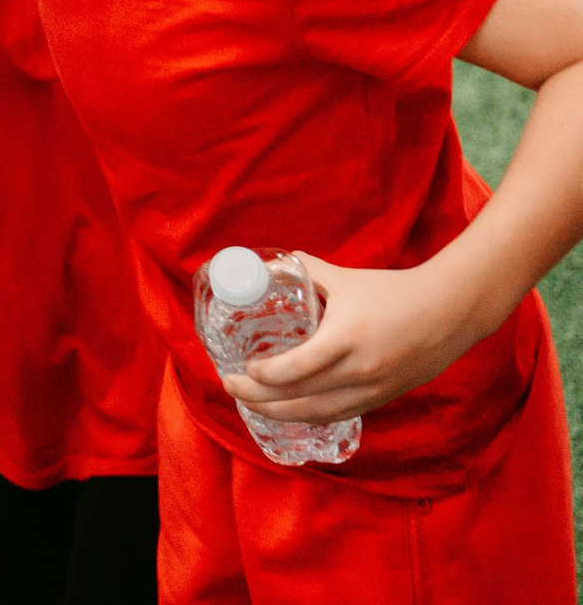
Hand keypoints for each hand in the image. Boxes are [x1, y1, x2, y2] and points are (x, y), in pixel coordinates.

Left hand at [228, 254, 484, 423]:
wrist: (450, 313)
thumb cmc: (394, 291)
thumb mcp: (345, 278)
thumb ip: (307, 271)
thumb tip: (272, 263)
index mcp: (346, 338)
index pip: (298, 369)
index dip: (265, 376)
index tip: (243, 369)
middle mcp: (359, 370)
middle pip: (300, 398)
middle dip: (258, 398)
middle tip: (230, 387)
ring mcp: (373, 389)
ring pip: (318, 413)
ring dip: (279, 413)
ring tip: (250, 403)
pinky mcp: (383, 398)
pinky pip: (339, 414)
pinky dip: (309, 416)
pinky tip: (287, 411)